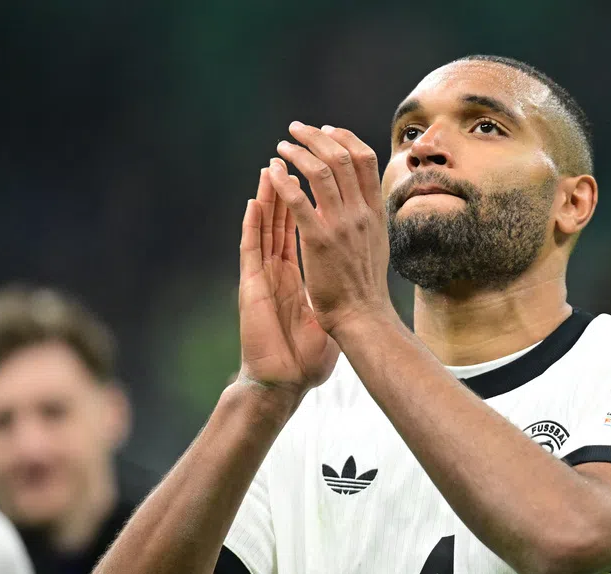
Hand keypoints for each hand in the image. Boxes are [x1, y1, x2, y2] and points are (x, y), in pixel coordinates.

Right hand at [238, 166, 338, 394]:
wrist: (285, 379)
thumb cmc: (307, 356)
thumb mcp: (327, 318)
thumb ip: (335, 299)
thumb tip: (358, 291)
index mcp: (295, 274)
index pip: (301, 229)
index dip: (307, 202)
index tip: (320, 177)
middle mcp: (277, 269)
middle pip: (281, 218)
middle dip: (289, 186)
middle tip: (294, 158)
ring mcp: (263, 276)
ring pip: (264, 226)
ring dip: (269, 194)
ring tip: (273, 165)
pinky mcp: (252, 286)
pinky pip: (252, 246)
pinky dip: (253, 221)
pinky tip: (256, 200)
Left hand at [268, 122, 392, 334]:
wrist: (363, 316)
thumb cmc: (365, 286)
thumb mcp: (376, 243)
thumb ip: (366, 218)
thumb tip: (358, 197)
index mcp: (375, 212)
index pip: (365, 160)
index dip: (345, 138)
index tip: (327, 131)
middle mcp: (361, 213)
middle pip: (342, 157)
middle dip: (316, 136)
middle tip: (297, 129)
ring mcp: (341, 225)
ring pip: (321, 171)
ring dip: (297, 152)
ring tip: (281, 147)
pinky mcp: (319, 240)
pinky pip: (298, 200)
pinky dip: (283, 181)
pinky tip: (273, 172)